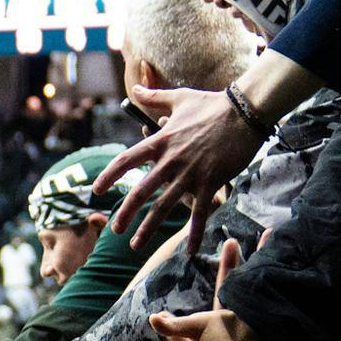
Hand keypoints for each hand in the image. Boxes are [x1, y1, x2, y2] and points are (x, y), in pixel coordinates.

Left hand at [94, 85, 264, 250]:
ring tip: (135, 245)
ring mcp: (189, 174)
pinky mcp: (210, 183)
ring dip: (148, 228)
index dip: (108, 176)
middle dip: (125, 213)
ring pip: (164, 206)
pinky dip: (194, 234)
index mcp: (160, 142)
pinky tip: (189, 252)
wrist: (244, 112)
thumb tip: (135, 88)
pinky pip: (199, 213)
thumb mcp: (178, 98)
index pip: (125, 161)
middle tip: (114, 229)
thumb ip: (153, 97)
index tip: (96, 190)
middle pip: (140, 191)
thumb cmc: (212, 104)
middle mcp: (170, 161)